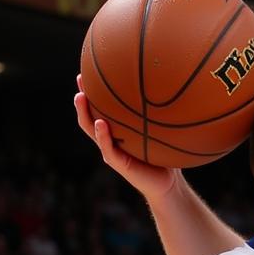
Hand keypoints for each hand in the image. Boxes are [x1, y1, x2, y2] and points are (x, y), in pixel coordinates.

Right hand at [74, 74, 180, 204]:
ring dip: (84, 113)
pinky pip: (107, 148)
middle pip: (89, 115)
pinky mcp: (119, 164)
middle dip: (82, 97)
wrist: (169, 184)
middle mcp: (111, 139)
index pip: (101, 108)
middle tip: (80, 78)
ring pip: (91, 130)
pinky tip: (101, 123)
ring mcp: (112, 151)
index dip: (93, 91)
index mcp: (118, 131)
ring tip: (80, 97)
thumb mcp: (163, 132)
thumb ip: (162, 114)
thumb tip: (173, 84)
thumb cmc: (167, 156)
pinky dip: (102, 136)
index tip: (89, 70)